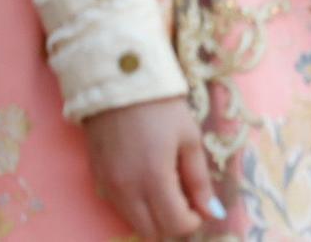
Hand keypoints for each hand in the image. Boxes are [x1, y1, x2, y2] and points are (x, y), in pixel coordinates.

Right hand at [83, 97, 222, 237]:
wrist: (118, 84)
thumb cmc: (162, 108)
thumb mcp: (189, 140)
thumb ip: (200, 181)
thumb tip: (213, 213)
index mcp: (154, 180)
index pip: (175, 226)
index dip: (193, 221)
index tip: (199, 204)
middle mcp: (126, 192)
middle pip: (153, 232)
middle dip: (173, 224)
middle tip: (185, 200)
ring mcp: (108, 189)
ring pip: (134, 224)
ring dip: (154, 217)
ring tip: (168, 187)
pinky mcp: (97, 181)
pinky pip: (119, 208)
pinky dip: (137, 207)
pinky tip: (147, 182)